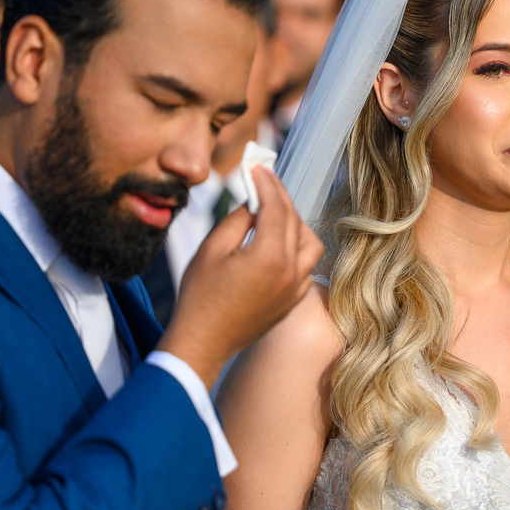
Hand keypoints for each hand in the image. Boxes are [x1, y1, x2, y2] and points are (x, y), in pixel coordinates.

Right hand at [158, 166, 323, 386]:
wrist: (203, 342)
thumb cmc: (200, 296)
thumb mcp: (212, 248)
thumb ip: (238, 219)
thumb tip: (255, 201)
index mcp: (270, 256)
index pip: (276, 207)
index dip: (266, 182)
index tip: (256, 167)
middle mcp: (291, 272)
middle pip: (295, 220)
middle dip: (280, 196)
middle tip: (264, 180)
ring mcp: (295, 289)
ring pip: (310, 243)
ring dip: (295, 223)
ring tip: (273, 212)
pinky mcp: (293, 301)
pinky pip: (306, 267)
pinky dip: (296, 249)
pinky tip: (276, 244)